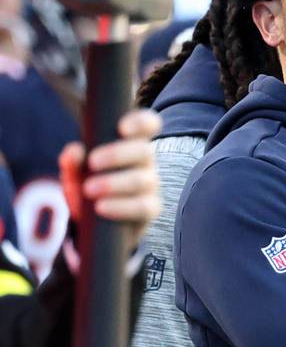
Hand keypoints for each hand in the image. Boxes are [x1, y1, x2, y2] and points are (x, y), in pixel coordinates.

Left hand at [59, 109, 161, 244]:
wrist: (94, 224)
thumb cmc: (88, 188)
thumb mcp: (75, 173)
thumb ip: (73, 162)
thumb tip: (74, 151)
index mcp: (131, 144)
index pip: (148, 125)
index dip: (141, 123)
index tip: (121, 127)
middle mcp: (145, 163)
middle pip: (145, 151)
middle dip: (117, 155)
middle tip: (92, 163)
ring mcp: (151, 186)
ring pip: (142, 180)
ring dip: (114, 183)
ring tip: (89, 189)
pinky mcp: (150, 209)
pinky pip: (143, 207)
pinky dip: (121, 206)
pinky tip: (101, 207)